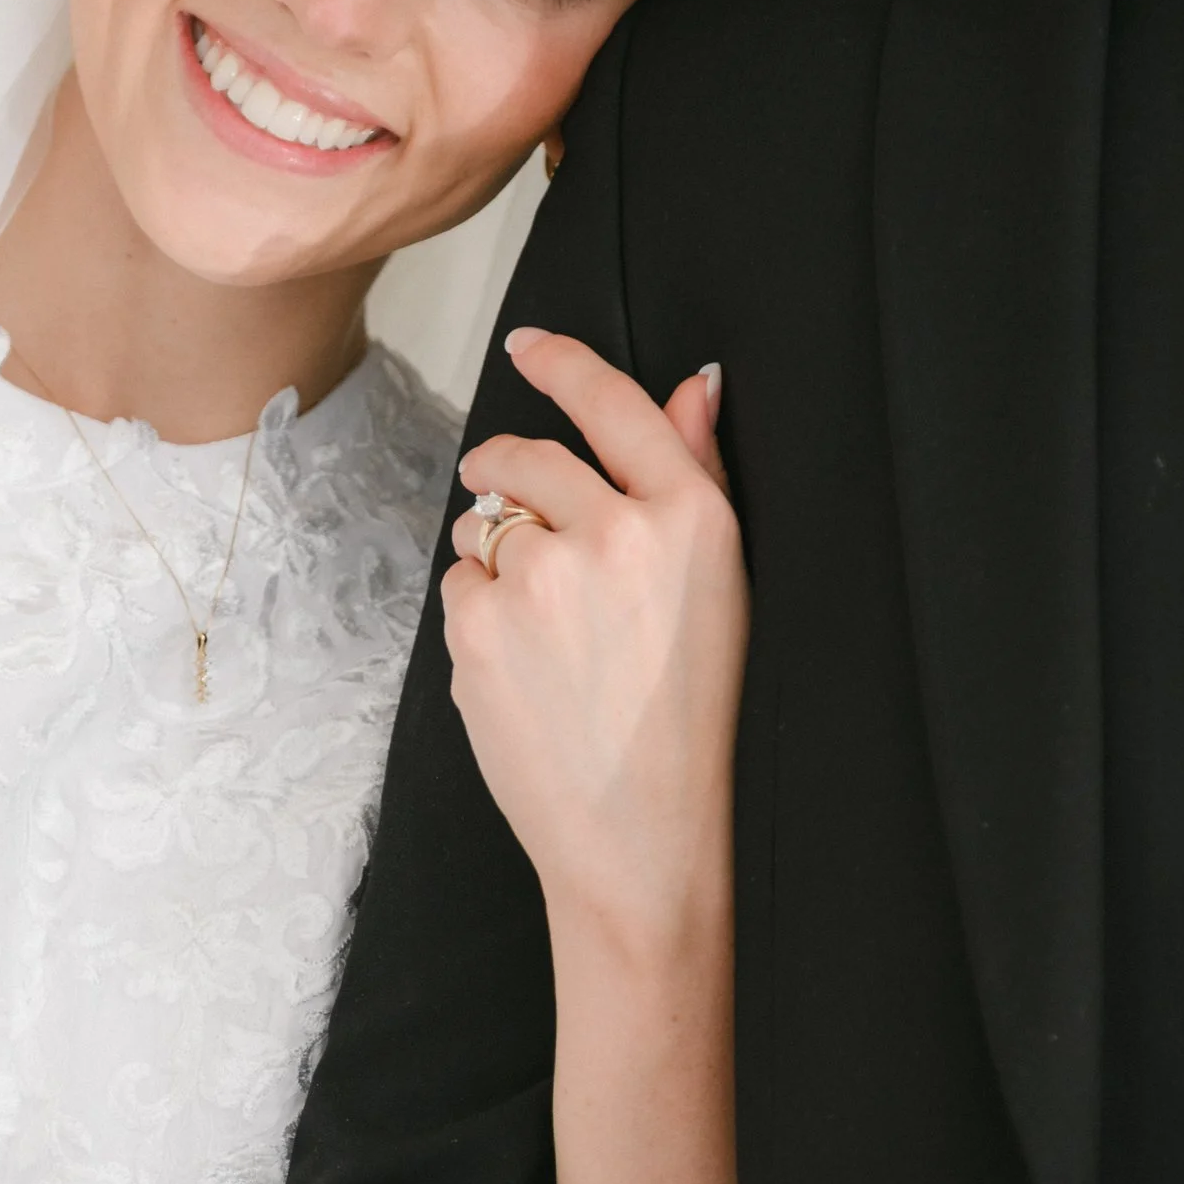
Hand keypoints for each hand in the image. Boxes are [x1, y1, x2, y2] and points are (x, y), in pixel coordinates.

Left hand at [444, 327, 743, 960]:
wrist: (641, 838)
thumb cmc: (691, 725)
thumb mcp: (724, 592)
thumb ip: (696, 477)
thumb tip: (692, 385)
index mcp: (692, 518)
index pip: (614, 404)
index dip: (563, 364)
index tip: (531, 345)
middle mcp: (616, 533)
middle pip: (530, 458)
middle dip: (508, 476)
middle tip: (516, 517)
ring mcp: (541, 577)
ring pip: (483, 524)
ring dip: (495, 556)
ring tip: (545, 634)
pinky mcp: (479, 622)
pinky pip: (458, 583)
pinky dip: (477, 614)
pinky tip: (521, 668)